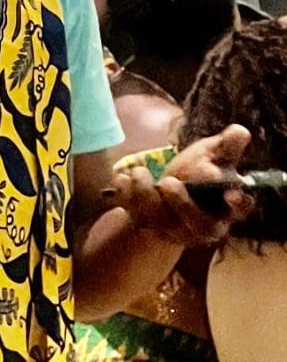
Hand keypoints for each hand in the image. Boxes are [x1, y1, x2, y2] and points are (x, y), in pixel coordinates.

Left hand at [107, 124, 252, 245]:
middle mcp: (206, 225)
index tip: (230, 194)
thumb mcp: (212, 153)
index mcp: (228, 206)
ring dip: (148, 197)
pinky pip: (139, 217)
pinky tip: (121, 178)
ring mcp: (178, 230)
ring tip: (139, 172)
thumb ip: (227, 144)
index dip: (237, 203)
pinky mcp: (153, 229)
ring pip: (165, 222)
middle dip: (183, 204)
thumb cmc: (200, 170)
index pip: (240, 209)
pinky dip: (127, 198)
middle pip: (199, 224)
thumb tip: (241, 131)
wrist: (169, 187)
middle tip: (168, 182)